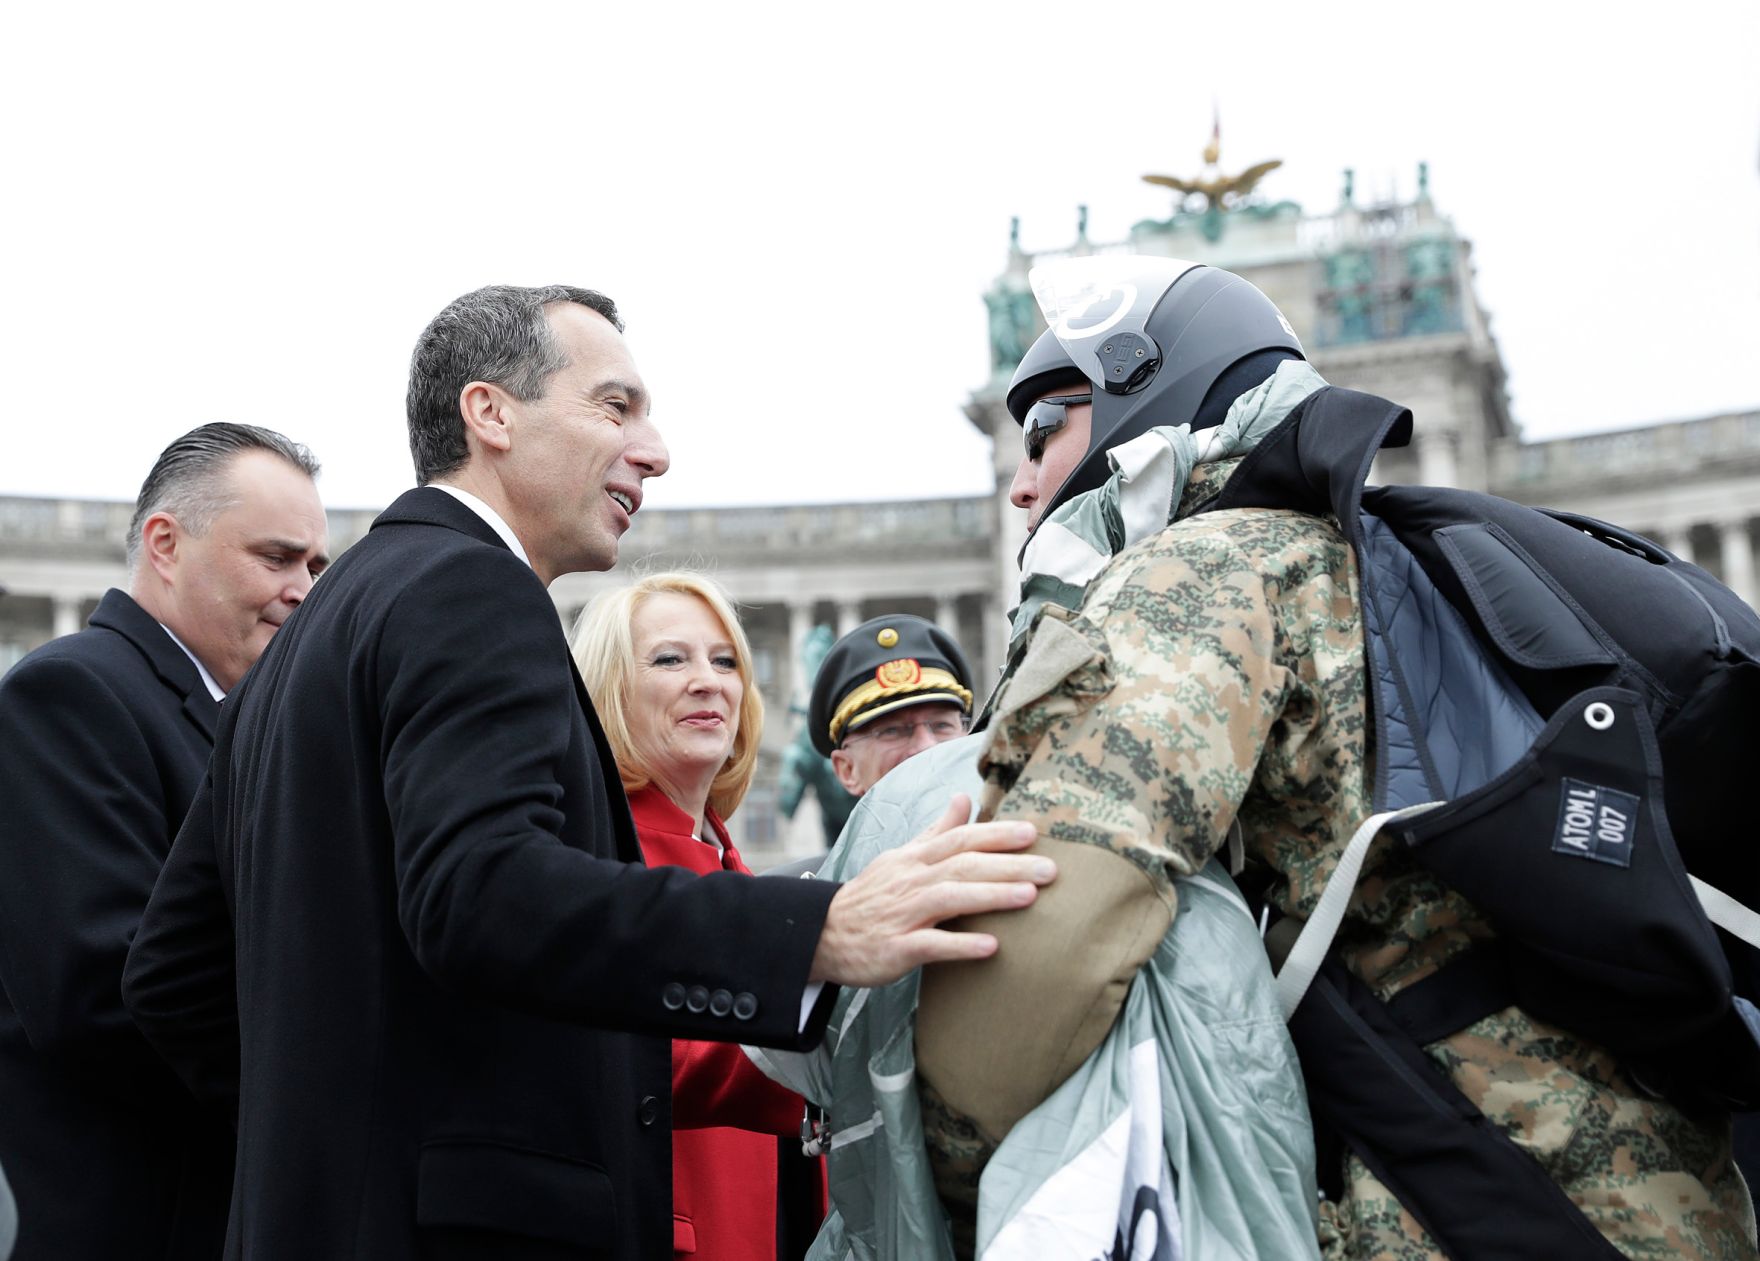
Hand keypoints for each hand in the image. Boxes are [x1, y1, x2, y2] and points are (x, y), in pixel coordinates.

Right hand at [809, 794, 1052, 987]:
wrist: (822, 934)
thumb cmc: (871, 896)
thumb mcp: (901, 857)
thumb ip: (936, 831)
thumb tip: (964, 798)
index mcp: (914, 858)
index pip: (960, 839)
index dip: (996, 834)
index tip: (1033, 833)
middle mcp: (911, 881)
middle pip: (962, 865)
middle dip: (1008, 864)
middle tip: (1051, 870)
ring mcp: (902, 914)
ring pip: (949, 898)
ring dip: (990, 896)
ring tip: (1029, 897)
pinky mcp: (896, 948)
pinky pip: (930, 945)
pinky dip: (960, 945)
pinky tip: (990, 947)